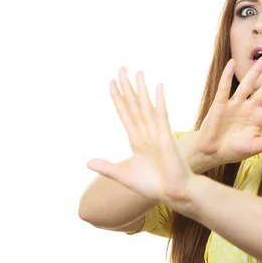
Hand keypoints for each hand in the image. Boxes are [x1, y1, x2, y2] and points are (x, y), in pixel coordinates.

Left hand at [86, 68, 193, 204]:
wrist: (174, 194)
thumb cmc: (153, 186)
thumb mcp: (124, 175)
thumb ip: (107, 167)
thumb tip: (87, 162)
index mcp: (136, 140)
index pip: (124, 114)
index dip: (118, 98)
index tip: (111, 83)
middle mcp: (146, 133)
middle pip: (133, 105)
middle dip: (126, 87)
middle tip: (121, 68)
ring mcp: (156, 133)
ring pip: (146, 107)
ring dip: (141, 90)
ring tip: (137, 72)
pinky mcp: (166, 137)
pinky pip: (161, 116)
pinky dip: (159, 102)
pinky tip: (157, 87)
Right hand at [196, 56, 261, 165]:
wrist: (210, 152)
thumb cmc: (233, 151)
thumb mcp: (253, 147)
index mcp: (260, 119)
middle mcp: (249, 108)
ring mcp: (235, 105)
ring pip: (247, 85)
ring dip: (255, 72)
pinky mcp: (219, 104)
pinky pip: (224, 88)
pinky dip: (227, 75)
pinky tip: (232, 63)